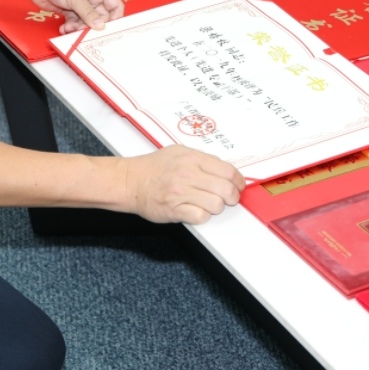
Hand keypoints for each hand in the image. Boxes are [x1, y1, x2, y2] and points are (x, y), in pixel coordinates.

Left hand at [25, 0, 124, 33]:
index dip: (115, 18)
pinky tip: (64, 28)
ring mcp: (80, 4)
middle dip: (92, 26)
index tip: (108, 29)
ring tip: (69, 28)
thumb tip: (101, 26)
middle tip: (84, 31)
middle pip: (100, 17)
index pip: (115, 5)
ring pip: (87, 22)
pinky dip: (70, 28)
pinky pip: (75, 23)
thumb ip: (88, 13)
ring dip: (79, 28)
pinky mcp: (69, 10)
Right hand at [122, 145, 246, 224]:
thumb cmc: (153, 167)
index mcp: (192, 159)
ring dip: (217, 207)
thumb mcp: (179, 152)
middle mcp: (188, 174)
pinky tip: (197, 211)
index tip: (238, 186)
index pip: (228, 171)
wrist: (130, 181)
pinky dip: (203, 217)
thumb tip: (223, 169)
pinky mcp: (174, 209)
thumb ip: (202, 159)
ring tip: (209, 204)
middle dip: (232, 197)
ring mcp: (181, 193)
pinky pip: (200, 217)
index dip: (238, 181)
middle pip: (226, 189)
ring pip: (216, 205)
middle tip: (229, 198)